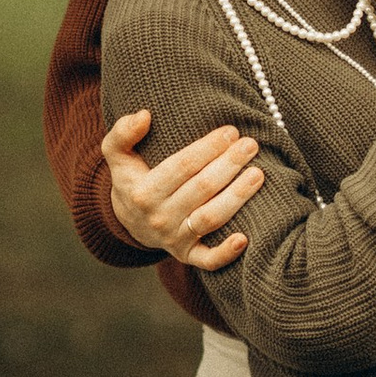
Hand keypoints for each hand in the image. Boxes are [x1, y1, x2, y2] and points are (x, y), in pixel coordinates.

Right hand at [100, 109, 262, 272]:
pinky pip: (207, 260)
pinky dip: (226, 253)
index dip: (208, 148)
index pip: (181, 166)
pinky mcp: (187, 256)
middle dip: (229, 165)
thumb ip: (123, 133)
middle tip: (251, 145)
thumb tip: (144, 115)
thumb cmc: (132, 178)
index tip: (231, 131)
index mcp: (143, 192)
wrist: (129, 221)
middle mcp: (158, 218)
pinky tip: (245, 238)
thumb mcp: (117, 154)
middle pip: (201, 189)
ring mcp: (174, 239)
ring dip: (237, 197)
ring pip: (210, 219)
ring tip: (258, 174)